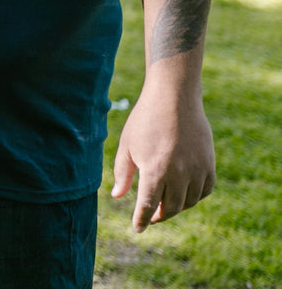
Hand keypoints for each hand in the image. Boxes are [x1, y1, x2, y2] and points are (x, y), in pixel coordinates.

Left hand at [110, 86, 213, 231]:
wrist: (175, 98)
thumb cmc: (145, 120)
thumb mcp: (127, 145)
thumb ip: (122, 173)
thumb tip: (117, 196)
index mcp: (155, 171)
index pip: (147, 207)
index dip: (141, 220)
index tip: (137, 228)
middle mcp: (179, 175)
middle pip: (170, 208)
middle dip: (158, 216)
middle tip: (150, 216)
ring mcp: (197, 170)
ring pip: (188, 202)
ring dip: (176, 207)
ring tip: (165, 203)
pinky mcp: (209, 165)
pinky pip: (204, 191)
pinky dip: (194, 197)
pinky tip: (183, 193)